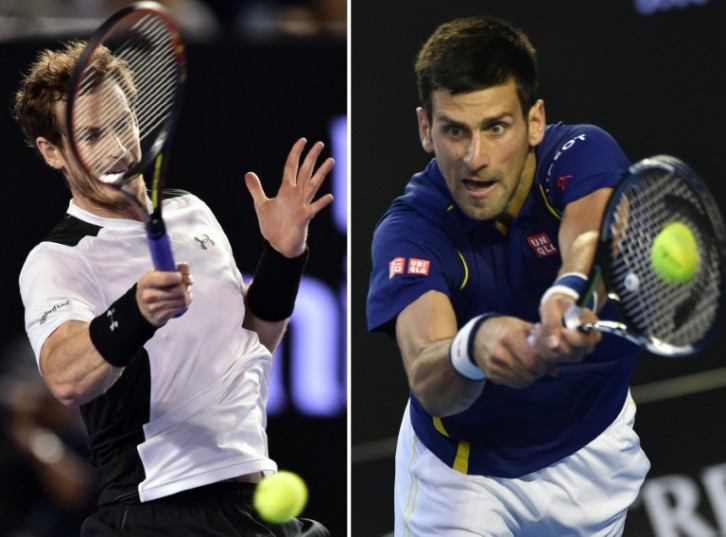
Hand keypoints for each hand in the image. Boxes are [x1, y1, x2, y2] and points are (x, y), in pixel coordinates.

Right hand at [136, 262, 192, 325]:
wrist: (143, 306)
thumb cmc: (156, 285)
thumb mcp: (162, 272)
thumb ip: (180, 268)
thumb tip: (189, 281)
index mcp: (147, 281)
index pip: (169, 277)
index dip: (179, 276)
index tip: (178, 277)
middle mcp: (148, 295)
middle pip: (180, 290)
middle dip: (185, 287)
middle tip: (182, 286)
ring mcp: (154, 308)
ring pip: (183, 300)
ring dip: (187, 296)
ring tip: (181, 293)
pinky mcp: (161, 317)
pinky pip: (182, 308)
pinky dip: (185, 303)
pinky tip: (179, 301)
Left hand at [244, 138, 334, 257]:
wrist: (279, 245)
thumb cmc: (273, 225)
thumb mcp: (261, 204)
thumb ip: (256, 189)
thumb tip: (248, 174)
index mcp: (286, 190)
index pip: (292, 167)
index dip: (296, 153)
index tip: (303, 140)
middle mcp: (297, 195)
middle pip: (305, 171)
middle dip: (312, 157)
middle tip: (320, 143)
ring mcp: (302, 205)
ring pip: (313, 185)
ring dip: (321, 173)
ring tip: (330, 161)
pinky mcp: (304, 218)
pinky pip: (314, 208)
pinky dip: (321, 203)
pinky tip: (329, 196)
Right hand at [472, 316, 553, 388]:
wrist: (478, 335)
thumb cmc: (506, 329)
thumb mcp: (523, 328)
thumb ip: (541, 345)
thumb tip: (554, 370)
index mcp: (510, 336)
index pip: (533, 360)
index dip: (544, 364)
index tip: (546, 360)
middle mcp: (499, 352)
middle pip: (528, 372)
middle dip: (539, 372)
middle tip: (541, 366)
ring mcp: (493, 365)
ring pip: (522, 381)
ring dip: (531, 377)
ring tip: (531, 368)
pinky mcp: (491, 374)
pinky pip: (513, 384)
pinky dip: (522, 380)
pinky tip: (521, 371)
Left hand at [532, 293, 600, 364]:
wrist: (557, 312)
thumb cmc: (559, 306)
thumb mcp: (553, 306)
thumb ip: (553, 322)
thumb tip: (553, 344)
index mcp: (592, 331)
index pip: (586, 342)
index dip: (572, 339)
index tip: (562, 330)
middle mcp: (586, 346)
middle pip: (568, 352)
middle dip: (550, 339)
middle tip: (539, 325)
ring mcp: (575, 354)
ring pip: (556, 356)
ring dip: (541, 341)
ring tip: (538, 327)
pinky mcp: (562, 358)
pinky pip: (548, 358)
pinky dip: (538, 346)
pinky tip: (536, 335)